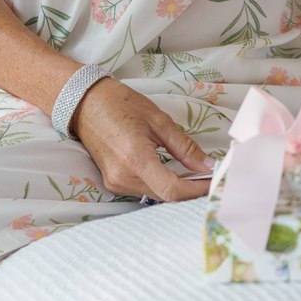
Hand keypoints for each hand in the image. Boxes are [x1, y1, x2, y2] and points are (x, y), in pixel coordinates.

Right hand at [72, 78, 212, 202]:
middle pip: (165, 196)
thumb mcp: (159, 120)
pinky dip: (160, 185)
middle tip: (210, 176)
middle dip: (190, 189)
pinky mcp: (112, 183)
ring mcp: (115, 183)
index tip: (214, 181)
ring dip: (176, 188)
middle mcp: (123, 177)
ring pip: (155, 196)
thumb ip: (185, 147)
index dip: (197, 190)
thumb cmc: (121, 105)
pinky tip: (172, 174)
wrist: (86, 104)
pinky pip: (143, 191)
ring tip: (194, 175)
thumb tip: (206, 165)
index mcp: (136, 158)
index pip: (172, 190)